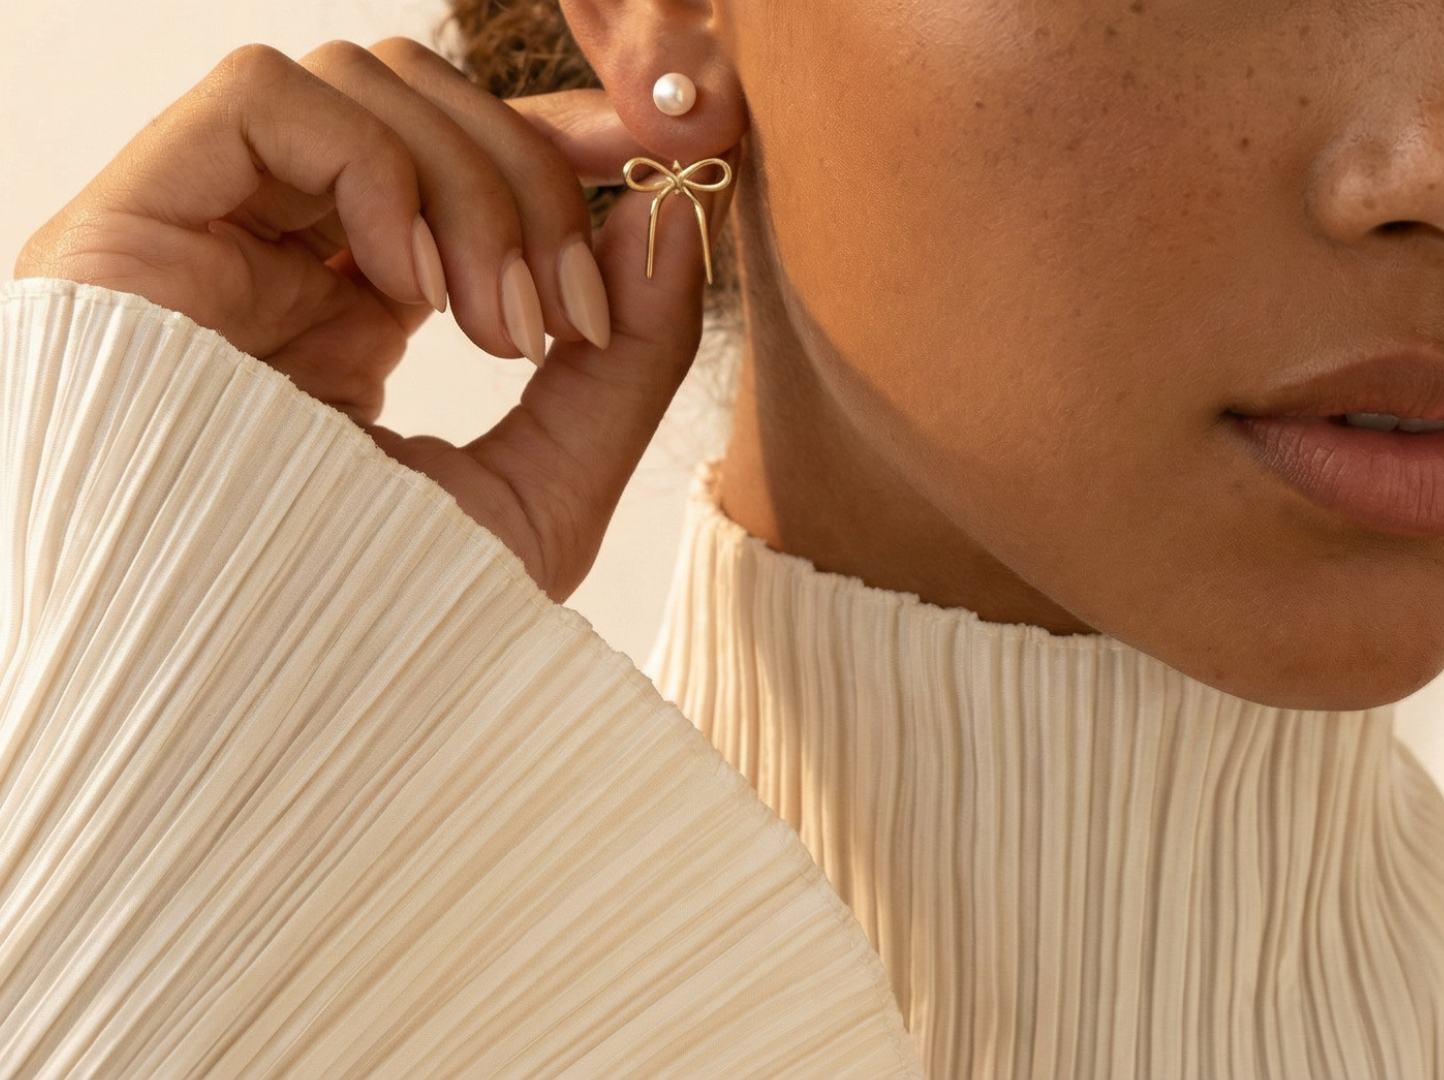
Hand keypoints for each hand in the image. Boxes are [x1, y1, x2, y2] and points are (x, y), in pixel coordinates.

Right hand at [13, 39, 732, 601]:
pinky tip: (409, 289)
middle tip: (568, 312)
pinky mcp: (123, 230)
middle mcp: (267, 265)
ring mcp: (196, 243)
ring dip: (470, 187)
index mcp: (348, 314)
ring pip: (355, 87)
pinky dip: (376, 168)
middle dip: (531, 182)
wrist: (251, 724)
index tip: (659, 169)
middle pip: (418, 110)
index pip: (454, 166)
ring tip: (497, 332)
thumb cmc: (378, 642)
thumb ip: (623, 365)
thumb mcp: (543, 496)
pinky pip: (262, 101)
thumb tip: (671, 214)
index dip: (558, 145)